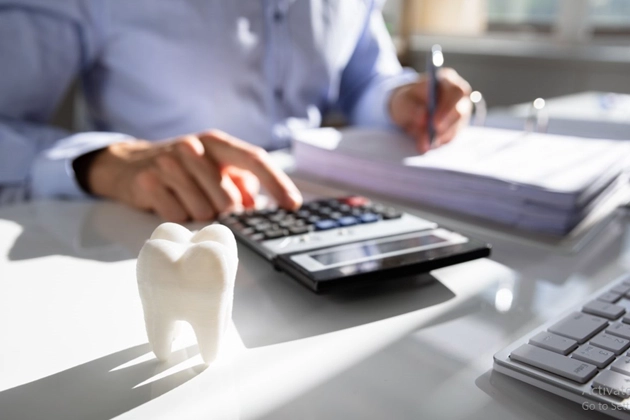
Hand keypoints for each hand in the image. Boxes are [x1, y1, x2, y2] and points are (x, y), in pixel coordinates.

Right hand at [85, 130, 302, 221]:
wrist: (128, 163)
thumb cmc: (182, 167)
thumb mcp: (213, 166)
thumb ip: (240, 182)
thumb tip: (256, 205)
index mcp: (216, 142)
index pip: (254, 159)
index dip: (277, 183)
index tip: (293, 204)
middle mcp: (193, 148)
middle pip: (228, 199)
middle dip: (225, 212)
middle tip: (211, 204)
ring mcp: (169, 164)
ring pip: (204, 212)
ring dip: (199, 214)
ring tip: (185, 199)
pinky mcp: (148, 182)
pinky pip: (178, 217)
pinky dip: (179, 217)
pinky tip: (169, 202)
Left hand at [389, 68, 471, 152]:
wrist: (407, 109)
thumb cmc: (407, 100)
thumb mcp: (402, 101)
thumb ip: (411, 108)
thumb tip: (423, 118)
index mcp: (447, 80)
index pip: (456, 92)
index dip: (448, 108)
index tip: (434, 123)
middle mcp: (459, 96)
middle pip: (460, 112)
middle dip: (445, 126)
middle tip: (431, 138)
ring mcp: (461, 112)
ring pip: (456, 128)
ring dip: (439, 137)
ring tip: (422, 144)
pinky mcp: (457, 126)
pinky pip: (451, 137)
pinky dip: (438, 142)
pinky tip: (426, 144)